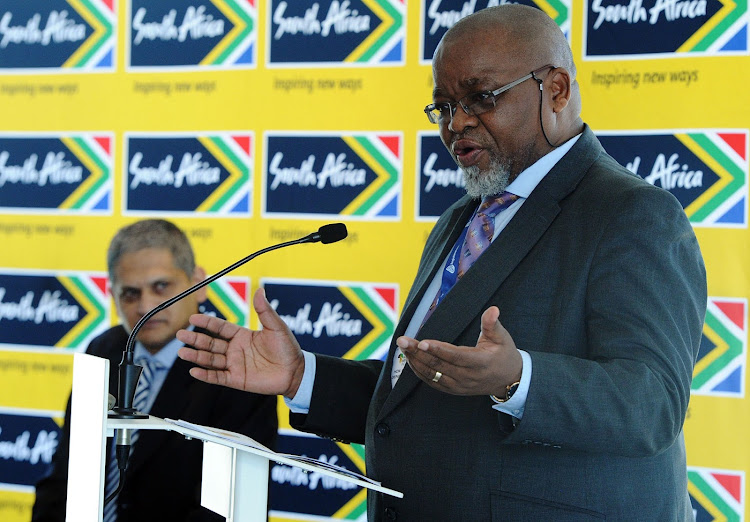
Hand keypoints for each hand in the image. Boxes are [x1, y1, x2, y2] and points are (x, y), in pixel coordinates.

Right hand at [177, 287, 305, 398]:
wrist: (295, 372)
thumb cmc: (288, 348)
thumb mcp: (276, 326)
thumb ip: (265, 310)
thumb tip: (260, 290)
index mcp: (242, 335)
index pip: (220, 327)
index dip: (207, 322)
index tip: (193, 317)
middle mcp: (235, 349)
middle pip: (211, 343)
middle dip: (195, 339)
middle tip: (179, 334)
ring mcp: (235, 364)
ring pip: (211, 360)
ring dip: (196, 356)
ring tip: (182, 352)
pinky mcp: (236, 379)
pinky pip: (218, 377)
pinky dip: (205, 375)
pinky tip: (194, 371)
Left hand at [396, 306, 522, 395]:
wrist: (508, 380)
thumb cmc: (504, 355)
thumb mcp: (502, 338)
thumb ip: (492, 324)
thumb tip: (493, 310)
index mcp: (480, 362)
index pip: (455, 356)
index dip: (438, 350)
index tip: (422, 341)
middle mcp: (468, 377)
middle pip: (439, 365)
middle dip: (418, 352)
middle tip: (403, 340)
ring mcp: (459, 385)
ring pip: (433, 375)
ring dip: (416, 361)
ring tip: (403, 347)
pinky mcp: (453, 390)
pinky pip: (433, 383)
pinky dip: (420, 372)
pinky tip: (410, 361)